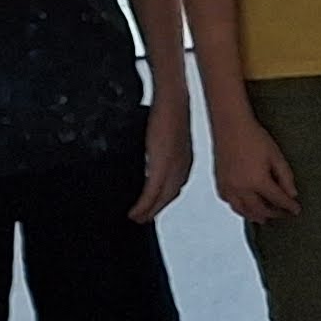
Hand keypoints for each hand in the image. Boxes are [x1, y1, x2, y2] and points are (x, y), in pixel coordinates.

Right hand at [132, 99, 195, 223]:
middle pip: (169, 197)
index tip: (154, 210)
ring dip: (148, 211)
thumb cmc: (170, 113)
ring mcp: (173, 167)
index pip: (176, 188)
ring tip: (136, 219)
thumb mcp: (167, 137)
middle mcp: (182, 167)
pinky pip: (151, 192)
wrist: (173, 100)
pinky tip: (135, 212)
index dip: (164, 201)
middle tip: (142, 220)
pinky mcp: (161, 164)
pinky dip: (143, 205)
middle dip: (156, 211)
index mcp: (185, 161)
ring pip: (161, 198)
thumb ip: (162, 150)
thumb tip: (152, 156)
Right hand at [214, 115, 301, 222]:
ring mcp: (228, 187)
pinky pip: (230, 202)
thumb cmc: (255, 138)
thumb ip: (286, 177)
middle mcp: (241, 188)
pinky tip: (245, 206)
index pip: (278, 200)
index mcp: (257, 181)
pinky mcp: (219, 183)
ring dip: (255, 216)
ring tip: (265, 218)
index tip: (296, 210)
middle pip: (260, 210)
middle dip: (273, 214)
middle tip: (283, 215)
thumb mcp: (276, 156)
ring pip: (242, 210)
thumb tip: (292, 195)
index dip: (289, 207)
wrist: (231, 126)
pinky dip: (239, 207)